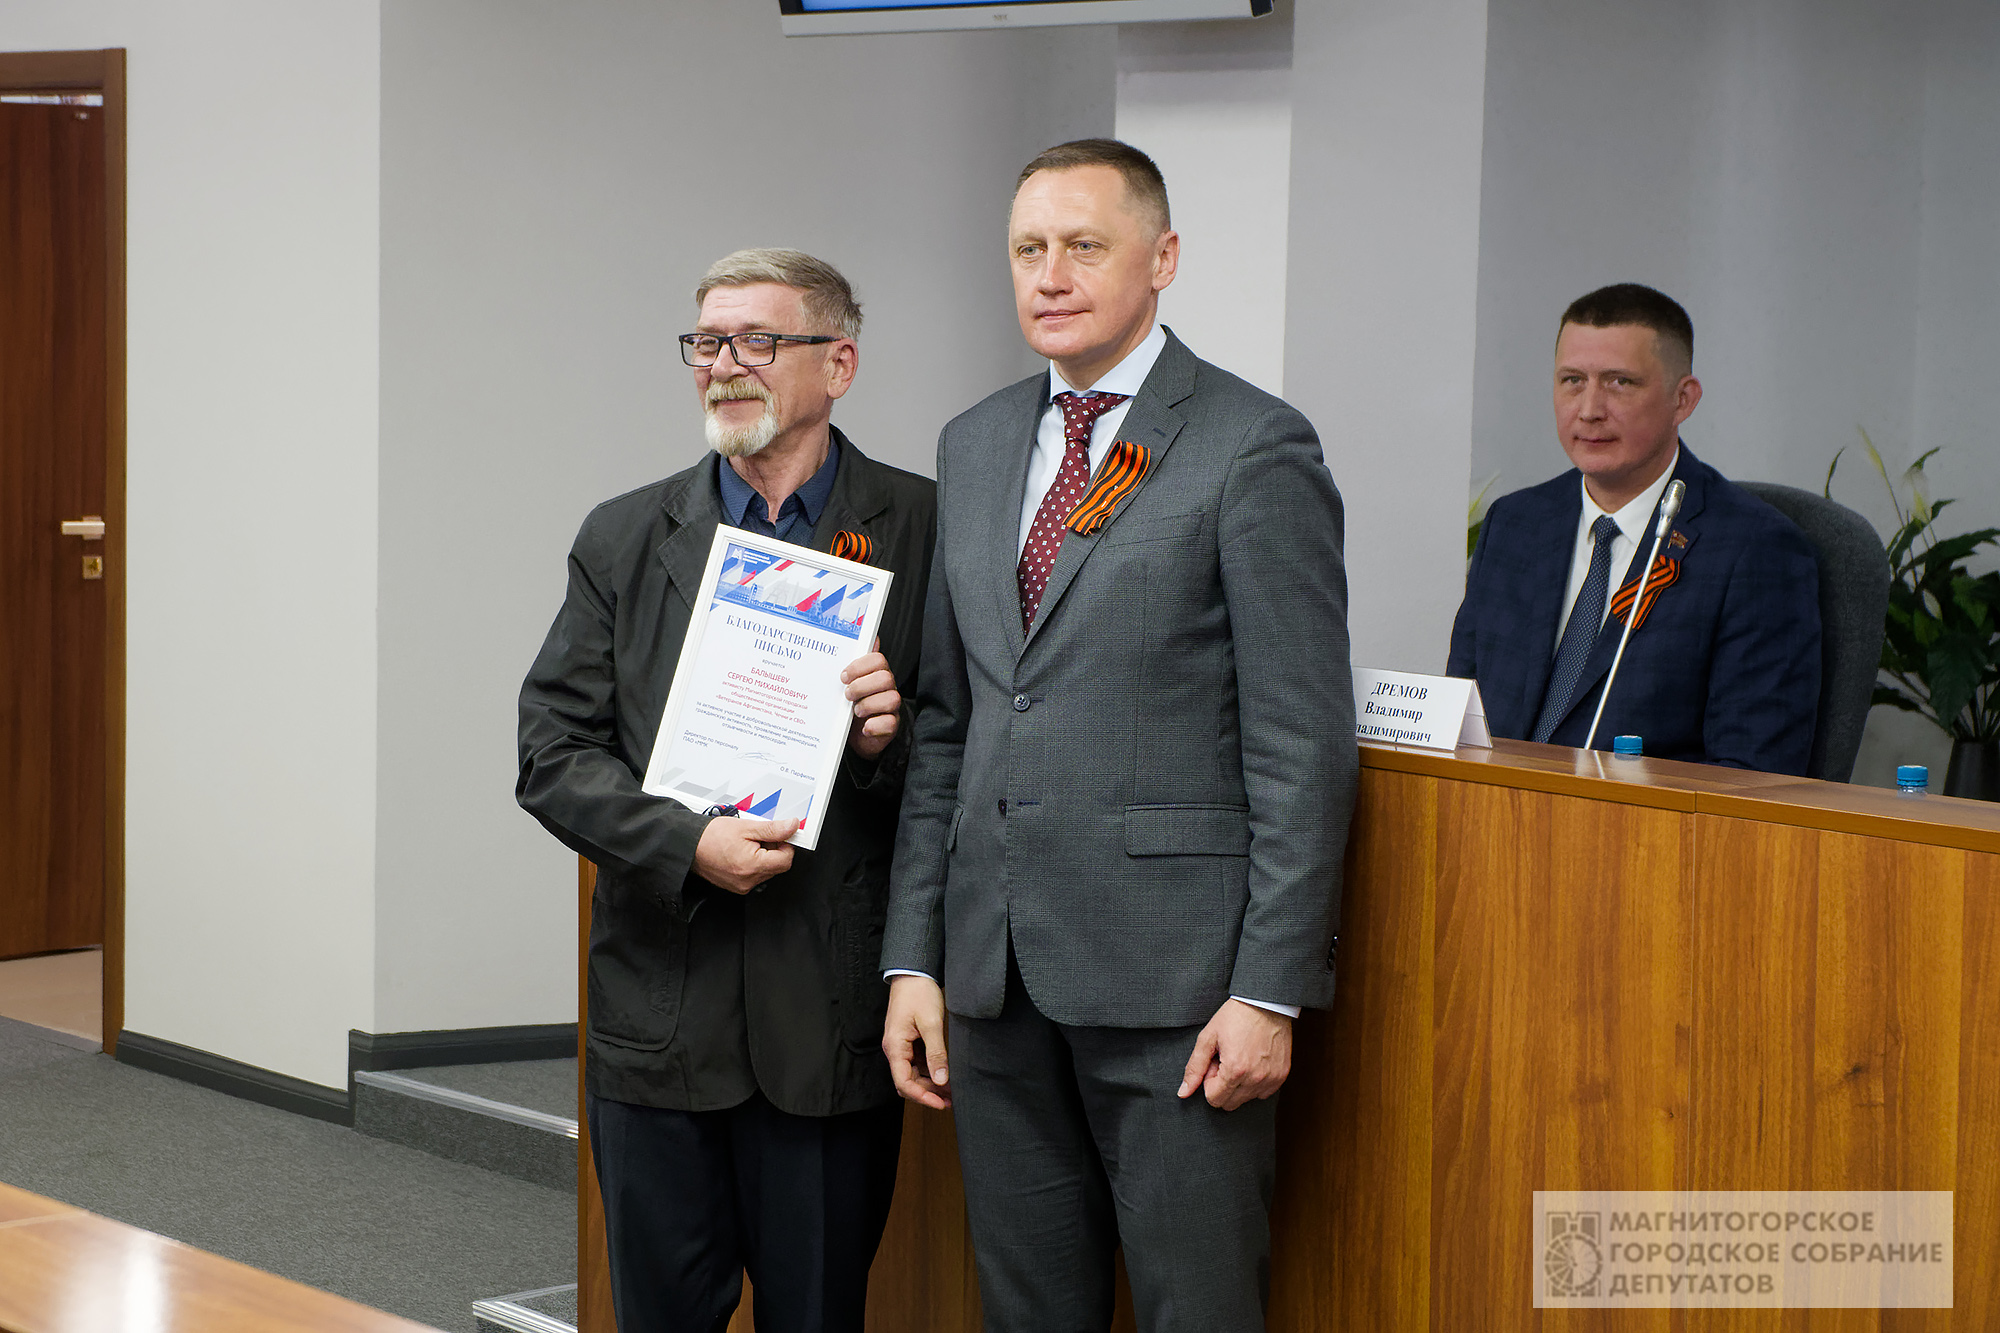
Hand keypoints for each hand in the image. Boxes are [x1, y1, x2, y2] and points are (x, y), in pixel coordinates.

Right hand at [692, 816, 799, 894]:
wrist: (688, 846)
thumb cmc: (710, 837)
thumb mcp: (746, 827)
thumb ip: (773, 828)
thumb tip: (791, 827)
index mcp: (752, 866)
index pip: (786, 860)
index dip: (786, 844)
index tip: (781, 834)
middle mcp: (748, 881)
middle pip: (777, 865)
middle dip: (773, 848)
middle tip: (759, 835)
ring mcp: (742, 886)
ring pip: (766, 870)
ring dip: (763, 855)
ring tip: (747, 842)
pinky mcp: (736, 886)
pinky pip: (754, 875)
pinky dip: (753, 862)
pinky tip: (742, 851)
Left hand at [842, 639, 900, 759]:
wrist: (855, 736)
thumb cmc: (851, 705)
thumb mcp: (848, 684)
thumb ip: (855, 663)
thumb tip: (870, 639)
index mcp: (876, 674)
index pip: (878, 660)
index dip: (860, 666)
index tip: (843, 676)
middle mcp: (887, 688)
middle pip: (885, 678)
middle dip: (862, 686)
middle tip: (847, 695)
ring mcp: (891, 708)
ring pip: (891, 699)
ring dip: (868, 705)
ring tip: (855, 711)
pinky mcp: (891, 727)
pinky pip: (890, 723)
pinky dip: (874, 725)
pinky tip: (864, 727)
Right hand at [883, 974, 950, 1108]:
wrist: (913, 972)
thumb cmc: (919, 993)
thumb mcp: (931, 1023)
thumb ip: (936, 1053)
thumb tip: (942, 1079)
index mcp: (895, 1047)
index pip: (904, 1083)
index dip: (922, 1097)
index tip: (940, 1103)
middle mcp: (894, 1049)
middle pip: (907, 1082)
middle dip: (928, 1093)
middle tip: (951, 1099)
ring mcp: (900, 1045)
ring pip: (913, 1074)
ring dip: (930, 1084)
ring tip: (951, 1090)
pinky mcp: (908, 1041)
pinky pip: (916, 1063)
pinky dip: (929, 1071)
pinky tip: (944, 1074)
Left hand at [1177, 999, 1292, 1110]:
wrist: (1266, 1002)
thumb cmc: (1235, 1016)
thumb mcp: (1208, 1038)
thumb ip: (1194, 1068)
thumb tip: (1183, 1093)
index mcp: (1235, 1070)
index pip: (1214, 1099)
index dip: (1209, 1082)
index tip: (1214, 1063)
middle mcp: (1255, 1079)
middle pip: (1229, 1104)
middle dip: (1222, 1086)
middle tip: (1225, 1061)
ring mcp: (1271, 1078)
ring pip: (1246, 1100)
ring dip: (1239, 1084)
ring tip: (1240, 1058)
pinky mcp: (1281, 1075)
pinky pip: (1263, 1093)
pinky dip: (1255, 1083)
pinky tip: (1253, 1062)